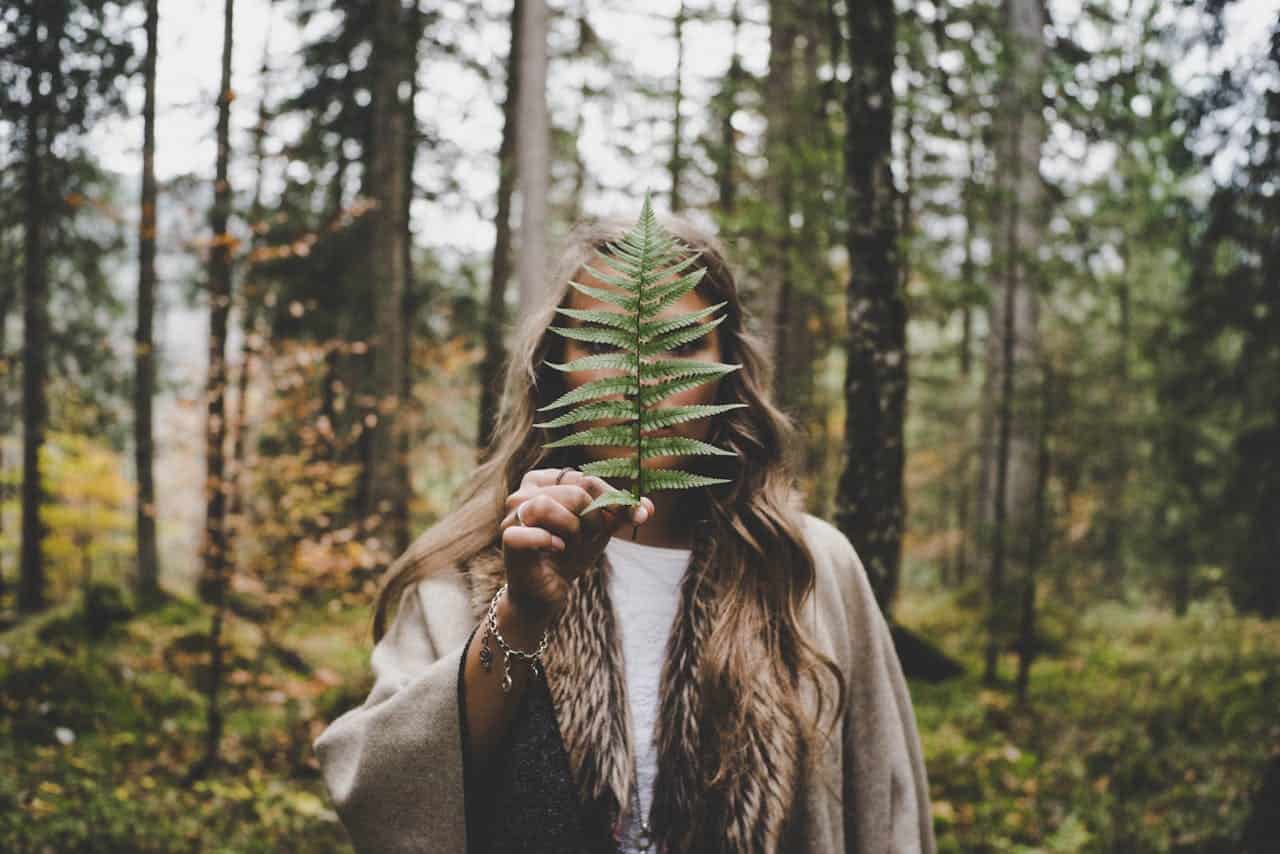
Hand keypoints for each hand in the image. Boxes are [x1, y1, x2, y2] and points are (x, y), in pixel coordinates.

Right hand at [500, 468, 653, 622]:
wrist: (547, 592)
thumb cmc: (569, 553)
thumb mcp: (599, 530)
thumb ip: (621, 514)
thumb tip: (648, 508)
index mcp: (545, 481)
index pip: (587, 479)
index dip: (613, 501)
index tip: (635, 517)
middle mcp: (524, 492)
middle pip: (573, 492)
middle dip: (592, 519)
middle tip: (589, 539)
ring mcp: (513, 515)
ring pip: (547, 505)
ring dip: (571, 530)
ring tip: (570, 545)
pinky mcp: (509, 538)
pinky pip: (534, 533)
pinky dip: (550, 543)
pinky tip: (556, 551)